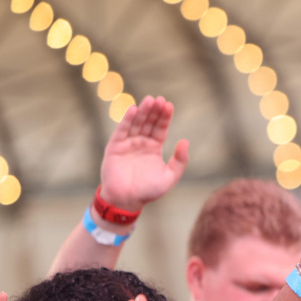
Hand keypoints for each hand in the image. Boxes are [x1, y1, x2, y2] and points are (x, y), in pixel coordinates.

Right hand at [100, 96, 189, 211]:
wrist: (127, 201)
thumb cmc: (148, 191)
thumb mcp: (169, 177)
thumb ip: (179, 161)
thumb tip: (185, 141)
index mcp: (154, 148)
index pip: (160, 128)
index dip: (164, 117)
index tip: (169, 105)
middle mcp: (141, 143)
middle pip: (149, 122)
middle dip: (155, 111)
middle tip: (160, 99)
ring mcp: (128, 143)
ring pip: (136, 124)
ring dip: (143, 112)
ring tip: (149, 100)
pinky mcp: (115, 147)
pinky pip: (122, 131)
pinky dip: (127, 120)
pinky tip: (134, 110)